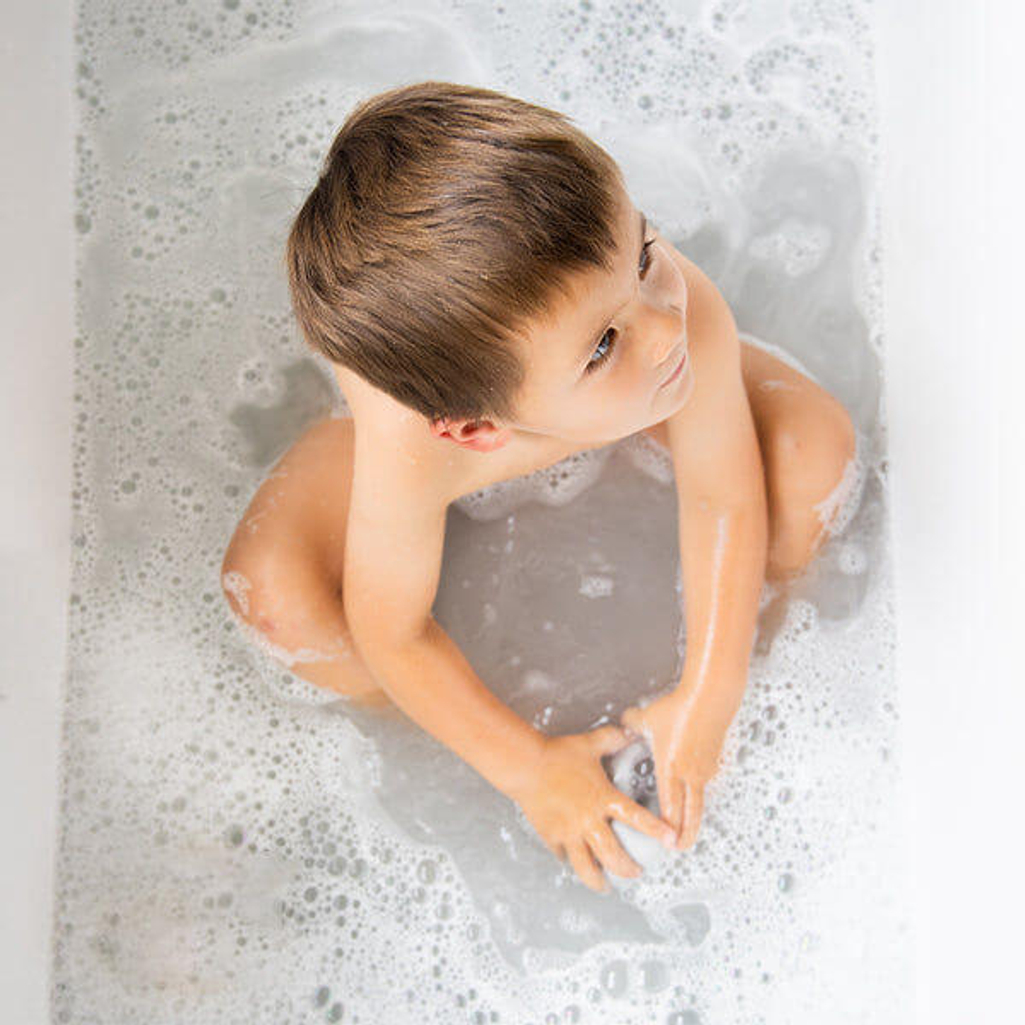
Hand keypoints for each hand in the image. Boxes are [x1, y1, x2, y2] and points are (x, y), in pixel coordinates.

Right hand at [510, 725, 677, 892]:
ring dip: (599, 880)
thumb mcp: (590, 744)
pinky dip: (569, 861)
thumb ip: (612, 739)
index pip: (637, 818)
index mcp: (603, 798)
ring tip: (605, 886)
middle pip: (614, 856)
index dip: (656, 831)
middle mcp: (589, 820)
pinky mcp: (552, 836)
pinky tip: (573, 862)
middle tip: (636, 872)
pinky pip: (563, 856)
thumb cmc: (557, 755)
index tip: (671, 841)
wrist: (526, 765)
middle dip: (628, 869)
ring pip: (587, 867)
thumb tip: (629, 732)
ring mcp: (570, 832)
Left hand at [620, 690, 724, 849]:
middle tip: (680, 849)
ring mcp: (705, 769)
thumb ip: (632, 724)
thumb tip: (624, 726)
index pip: (668, 806)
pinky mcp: (715, 761)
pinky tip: (697, 800)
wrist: (710, 696)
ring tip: (689, 833)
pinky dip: (701, 798)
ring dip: (694, 819)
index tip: (664, 842)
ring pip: (699, 803)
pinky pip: (707, 786)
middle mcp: (689, 773)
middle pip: (688, 814)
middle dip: (684, 835)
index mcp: (670, 767)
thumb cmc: (680, 707)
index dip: (666, 828)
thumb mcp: (647, 717)